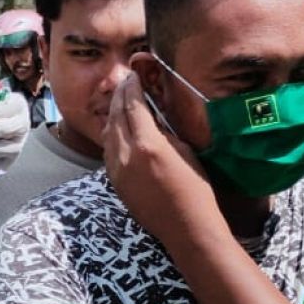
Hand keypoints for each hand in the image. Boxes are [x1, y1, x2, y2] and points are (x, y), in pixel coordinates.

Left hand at [103, 73, 218, 240]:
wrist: (186, 228)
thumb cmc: (195, 188)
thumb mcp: (184, 151)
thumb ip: (163, 131)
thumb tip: (152, 116)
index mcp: (147, 144)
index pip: (132, 105)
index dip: (131, 87)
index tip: (132, 75)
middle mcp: (126, 155)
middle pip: (115, 116)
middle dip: (118, 96)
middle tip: (123, 83)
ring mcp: (117, 170)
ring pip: (108, 134)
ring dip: (112, 115)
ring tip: (120, 103)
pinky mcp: (115, 183)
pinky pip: (108, 152)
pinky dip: (112, 136)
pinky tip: (119, 131)